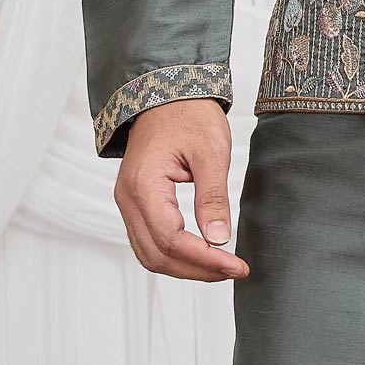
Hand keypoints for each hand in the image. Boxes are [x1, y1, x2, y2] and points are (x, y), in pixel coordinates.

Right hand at [114, 99, 248, 280]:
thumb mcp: (210, 152)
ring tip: (221, 267)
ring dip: (185, 267)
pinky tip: (202, 254)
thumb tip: (220, 239)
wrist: (167, 94)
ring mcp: (128, 202)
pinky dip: (174, 254)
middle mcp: (128, 198)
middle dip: (197, 269)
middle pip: (157, 254)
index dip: (205, 259)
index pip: (171, 239)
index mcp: (143, 184)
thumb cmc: (188, 115)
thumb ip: (213, 197)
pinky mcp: (136, 204)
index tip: (236, 265)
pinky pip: (149, 241)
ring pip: (150, 254)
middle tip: (234, 269)